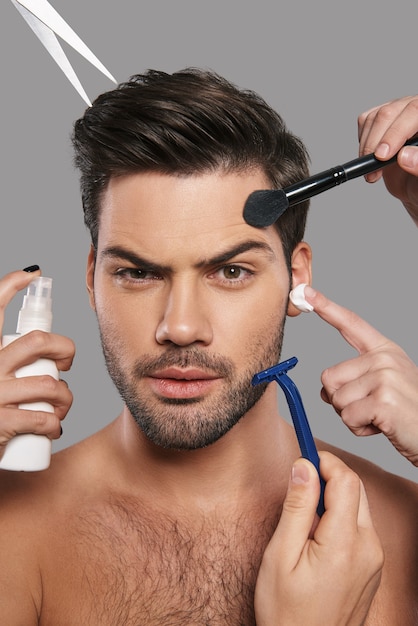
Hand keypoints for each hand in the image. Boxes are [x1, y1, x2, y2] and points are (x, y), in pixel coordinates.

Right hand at [0, 269, 74, 457]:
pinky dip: (55, 425)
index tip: (31, 275)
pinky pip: (44, 419)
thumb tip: (42, 346)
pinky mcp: (1, 424)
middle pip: (38, 341)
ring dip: (65, 397)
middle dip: (64, 349)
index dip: (9, 287)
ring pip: (49, 384)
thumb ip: (10, 359)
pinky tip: (52, 429)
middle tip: (67, 364)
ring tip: (62, 405)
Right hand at [254, 452, 382, 625]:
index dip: (324, 461)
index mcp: (345, 543)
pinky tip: (315, 538)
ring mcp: (373, 559)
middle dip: (328, 478)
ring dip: (332, 499)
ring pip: (358, 507)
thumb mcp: (280, 555)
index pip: (346, 480)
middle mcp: (368, 548)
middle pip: (355, 490)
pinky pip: (359, 527)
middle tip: (298, 485)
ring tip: (302, 521)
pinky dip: (339, 518)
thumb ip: (296, 507)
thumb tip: (304, 466)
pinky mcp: (372, 567)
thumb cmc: (287, 612)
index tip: (303, 456)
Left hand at [304, 285, 417, 465]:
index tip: (307, 293)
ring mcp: (385, 377)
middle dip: (341, 400)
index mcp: (385, 351)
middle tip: (370, 408)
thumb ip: (354, 381)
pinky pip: (348, 417)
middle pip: (329, 377)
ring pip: (336, 400)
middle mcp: (384, 359)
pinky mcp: (383, 400)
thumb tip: (325, 390)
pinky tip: (382, 426)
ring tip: (379, 417)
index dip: (327, 307)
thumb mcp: (383, 388)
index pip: (351, 323)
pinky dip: (359, 429)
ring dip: (352, 417)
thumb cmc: (409, 414)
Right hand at [357, 95, 417, 224]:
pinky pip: (365, 122)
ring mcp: (397, 112)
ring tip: (374, 172)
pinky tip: (370, 159)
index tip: (382, 156)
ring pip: (372, 118)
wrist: (414, 185)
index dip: (395, 133)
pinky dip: (362, 143)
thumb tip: (404, 156)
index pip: (413, 112)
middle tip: (374, 170)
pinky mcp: (382, 121)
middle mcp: (414, 111)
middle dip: (375, 143)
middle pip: (388, 113)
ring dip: (367, 148)